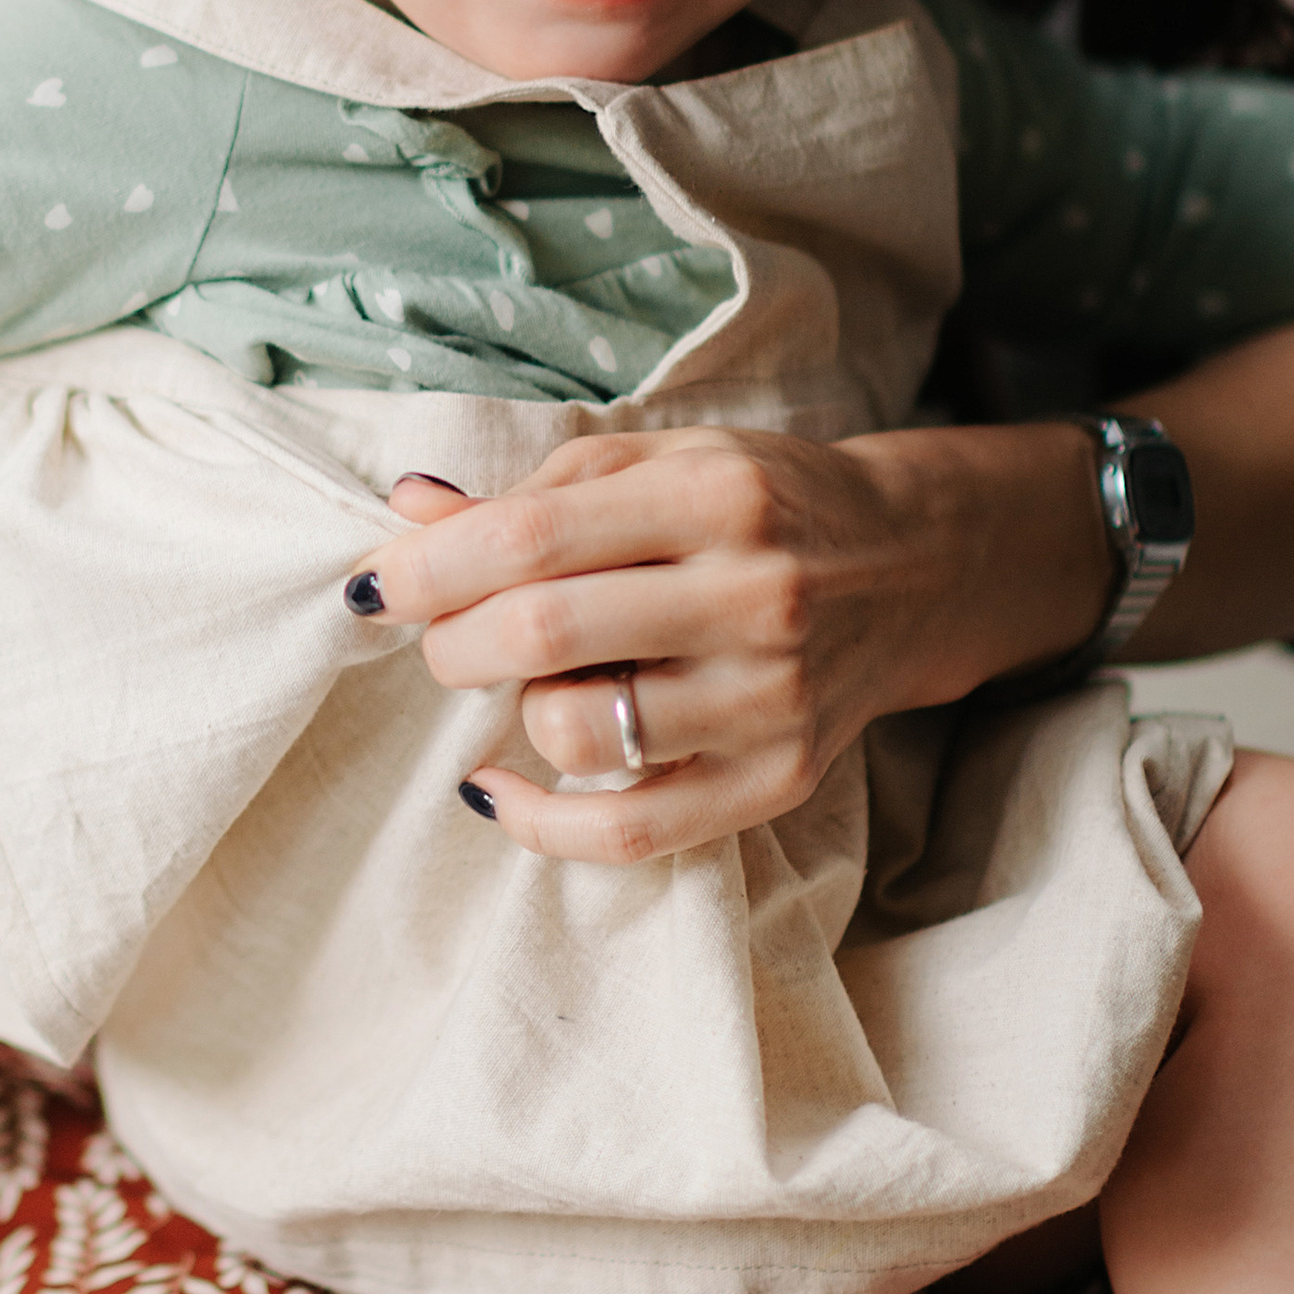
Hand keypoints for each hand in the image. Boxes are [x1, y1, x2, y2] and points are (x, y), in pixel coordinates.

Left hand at [355, 418, 1109, 866]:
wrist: (915, 564)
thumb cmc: (761, 503)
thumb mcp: (660, 461)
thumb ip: (534, 491)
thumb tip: (405, 510)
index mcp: (714, 496)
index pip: (533, 538)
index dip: (430, 567)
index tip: (378, 584)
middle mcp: (753, 595)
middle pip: (542, 635)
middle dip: (452, 642)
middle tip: (443, 635)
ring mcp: (772, 698)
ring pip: (577, 731)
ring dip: (513, 710)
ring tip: (535, 680)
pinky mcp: (782, 778)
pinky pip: (630, 832)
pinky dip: (538, 821)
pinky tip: (496, 788)